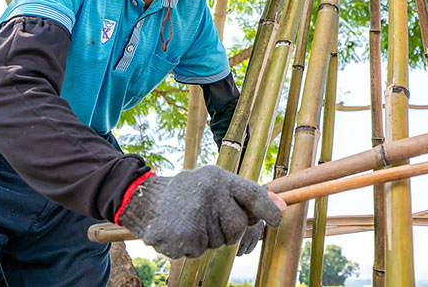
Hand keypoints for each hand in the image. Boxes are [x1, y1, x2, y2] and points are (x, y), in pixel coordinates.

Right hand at [118, 166, 284, 258]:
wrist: (146, 201)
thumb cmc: (188, 194)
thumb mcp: (215, 185)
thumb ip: (246, 196)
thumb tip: (281, 208)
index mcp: (219, 178)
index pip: (253, 194)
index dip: (268, 209)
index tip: (276, 220)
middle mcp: (210, 193)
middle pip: (237, 226)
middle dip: (229, 231)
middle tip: (211, 220)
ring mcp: (197, 214)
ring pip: (219, 241)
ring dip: (209, 238)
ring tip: (192, 221)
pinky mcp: (184, 236)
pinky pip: (200, 250)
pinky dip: (192, 246)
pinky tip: (180, 231)